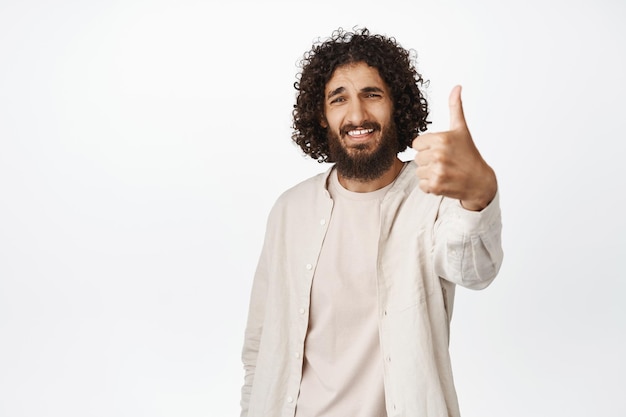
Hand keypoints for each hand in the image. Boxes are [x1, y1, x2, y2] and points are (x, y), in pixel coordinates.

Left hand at [412, 85, 496, 210]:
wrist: (480, 181)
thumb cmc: (469, 154)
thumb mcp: (461, 130)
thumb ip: (456, 108)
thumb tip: (457, 87)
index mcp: (441, 139)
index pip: (416, 143)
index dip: (427, 147)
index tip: (441, 150)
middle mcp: (438, 154)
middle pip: (417, 158)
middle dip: (428, 161)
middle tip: (445, 162)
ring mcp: (437, 171)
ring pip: (419, 171)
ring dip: (429, 174)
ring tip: (445, 171)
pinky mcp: (436, 186)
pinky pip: (422, 185)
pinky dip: (430, 186)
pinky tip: (444, 181)